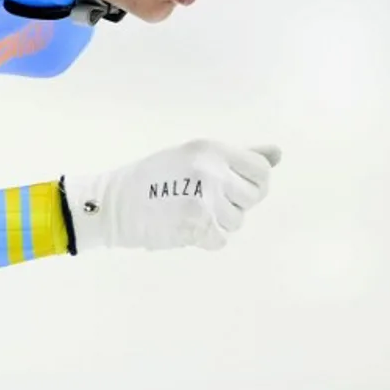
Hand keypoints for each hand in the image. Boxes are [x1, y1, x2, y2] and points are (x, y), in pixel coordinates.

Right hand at [65, 140, 281, 251]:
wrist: (113, 203)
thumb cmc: (152, 178)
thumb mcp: (193, 156)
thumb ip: (237, 156)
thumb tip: (277, 153)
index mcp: (211, 149)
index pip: (261, 170)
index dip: (252, 183)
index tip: (233, 187)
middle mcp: (212, 170)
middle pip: (253, 197)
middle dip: (234, 203)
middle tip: (202, 199)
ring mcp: (206, 198)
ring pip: (237, 221)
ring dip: (217, 222)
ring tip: (188, 211)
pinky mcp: (198, 225)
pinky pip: (221, 240)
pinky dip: (205, 239)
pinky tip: (184, 226)